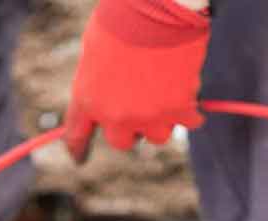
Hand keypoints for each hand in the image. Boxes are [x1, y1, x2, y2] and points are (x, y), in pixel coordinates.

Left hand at [65, 0, 209, 161]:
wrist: (156, 6)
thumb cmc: (123, 17)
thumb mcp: (94, 50)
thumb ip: (97, 84)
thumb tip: (109, 102)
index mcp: (88, 98)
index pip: (76, 134)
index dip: (77, 148)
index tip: (78, 158)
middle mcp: (116, 116)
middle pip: (122, 141)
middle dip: (131, 127)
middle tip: (141, 105)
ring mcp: (148, 116)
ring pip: (157, 136)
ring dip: (162, 118)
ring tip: (166, 90)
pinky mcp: (179, 110)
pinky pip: (190, 122)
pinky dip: (191, 110)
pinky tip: (189, 93)